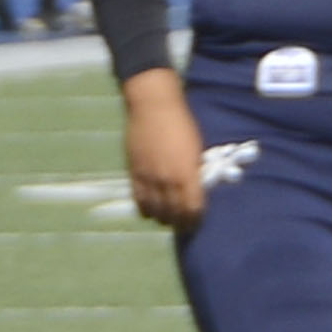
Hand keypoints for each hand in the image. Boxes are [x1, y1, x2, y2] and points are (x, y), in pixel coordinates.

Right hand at [122, 71, 209, 234]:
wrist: (154, 107)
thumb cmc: (182, 123)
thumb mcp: (197, 149)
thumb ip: (195, 173)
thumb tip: (195, 191)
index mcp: (187, 174)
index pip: (193, 209)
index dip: (195, 219)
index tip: (197, 220)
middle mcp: (168, 181)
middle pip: (174, 215)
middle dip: (181, 223)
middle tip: (184, 224)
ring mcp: (149, 179)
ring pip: (156, 212)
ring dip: (163, 218)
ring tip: (168, 217)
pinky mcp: (135, 174)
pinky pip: (139, 201)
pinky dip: (147, 209)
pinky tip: (152, 208)